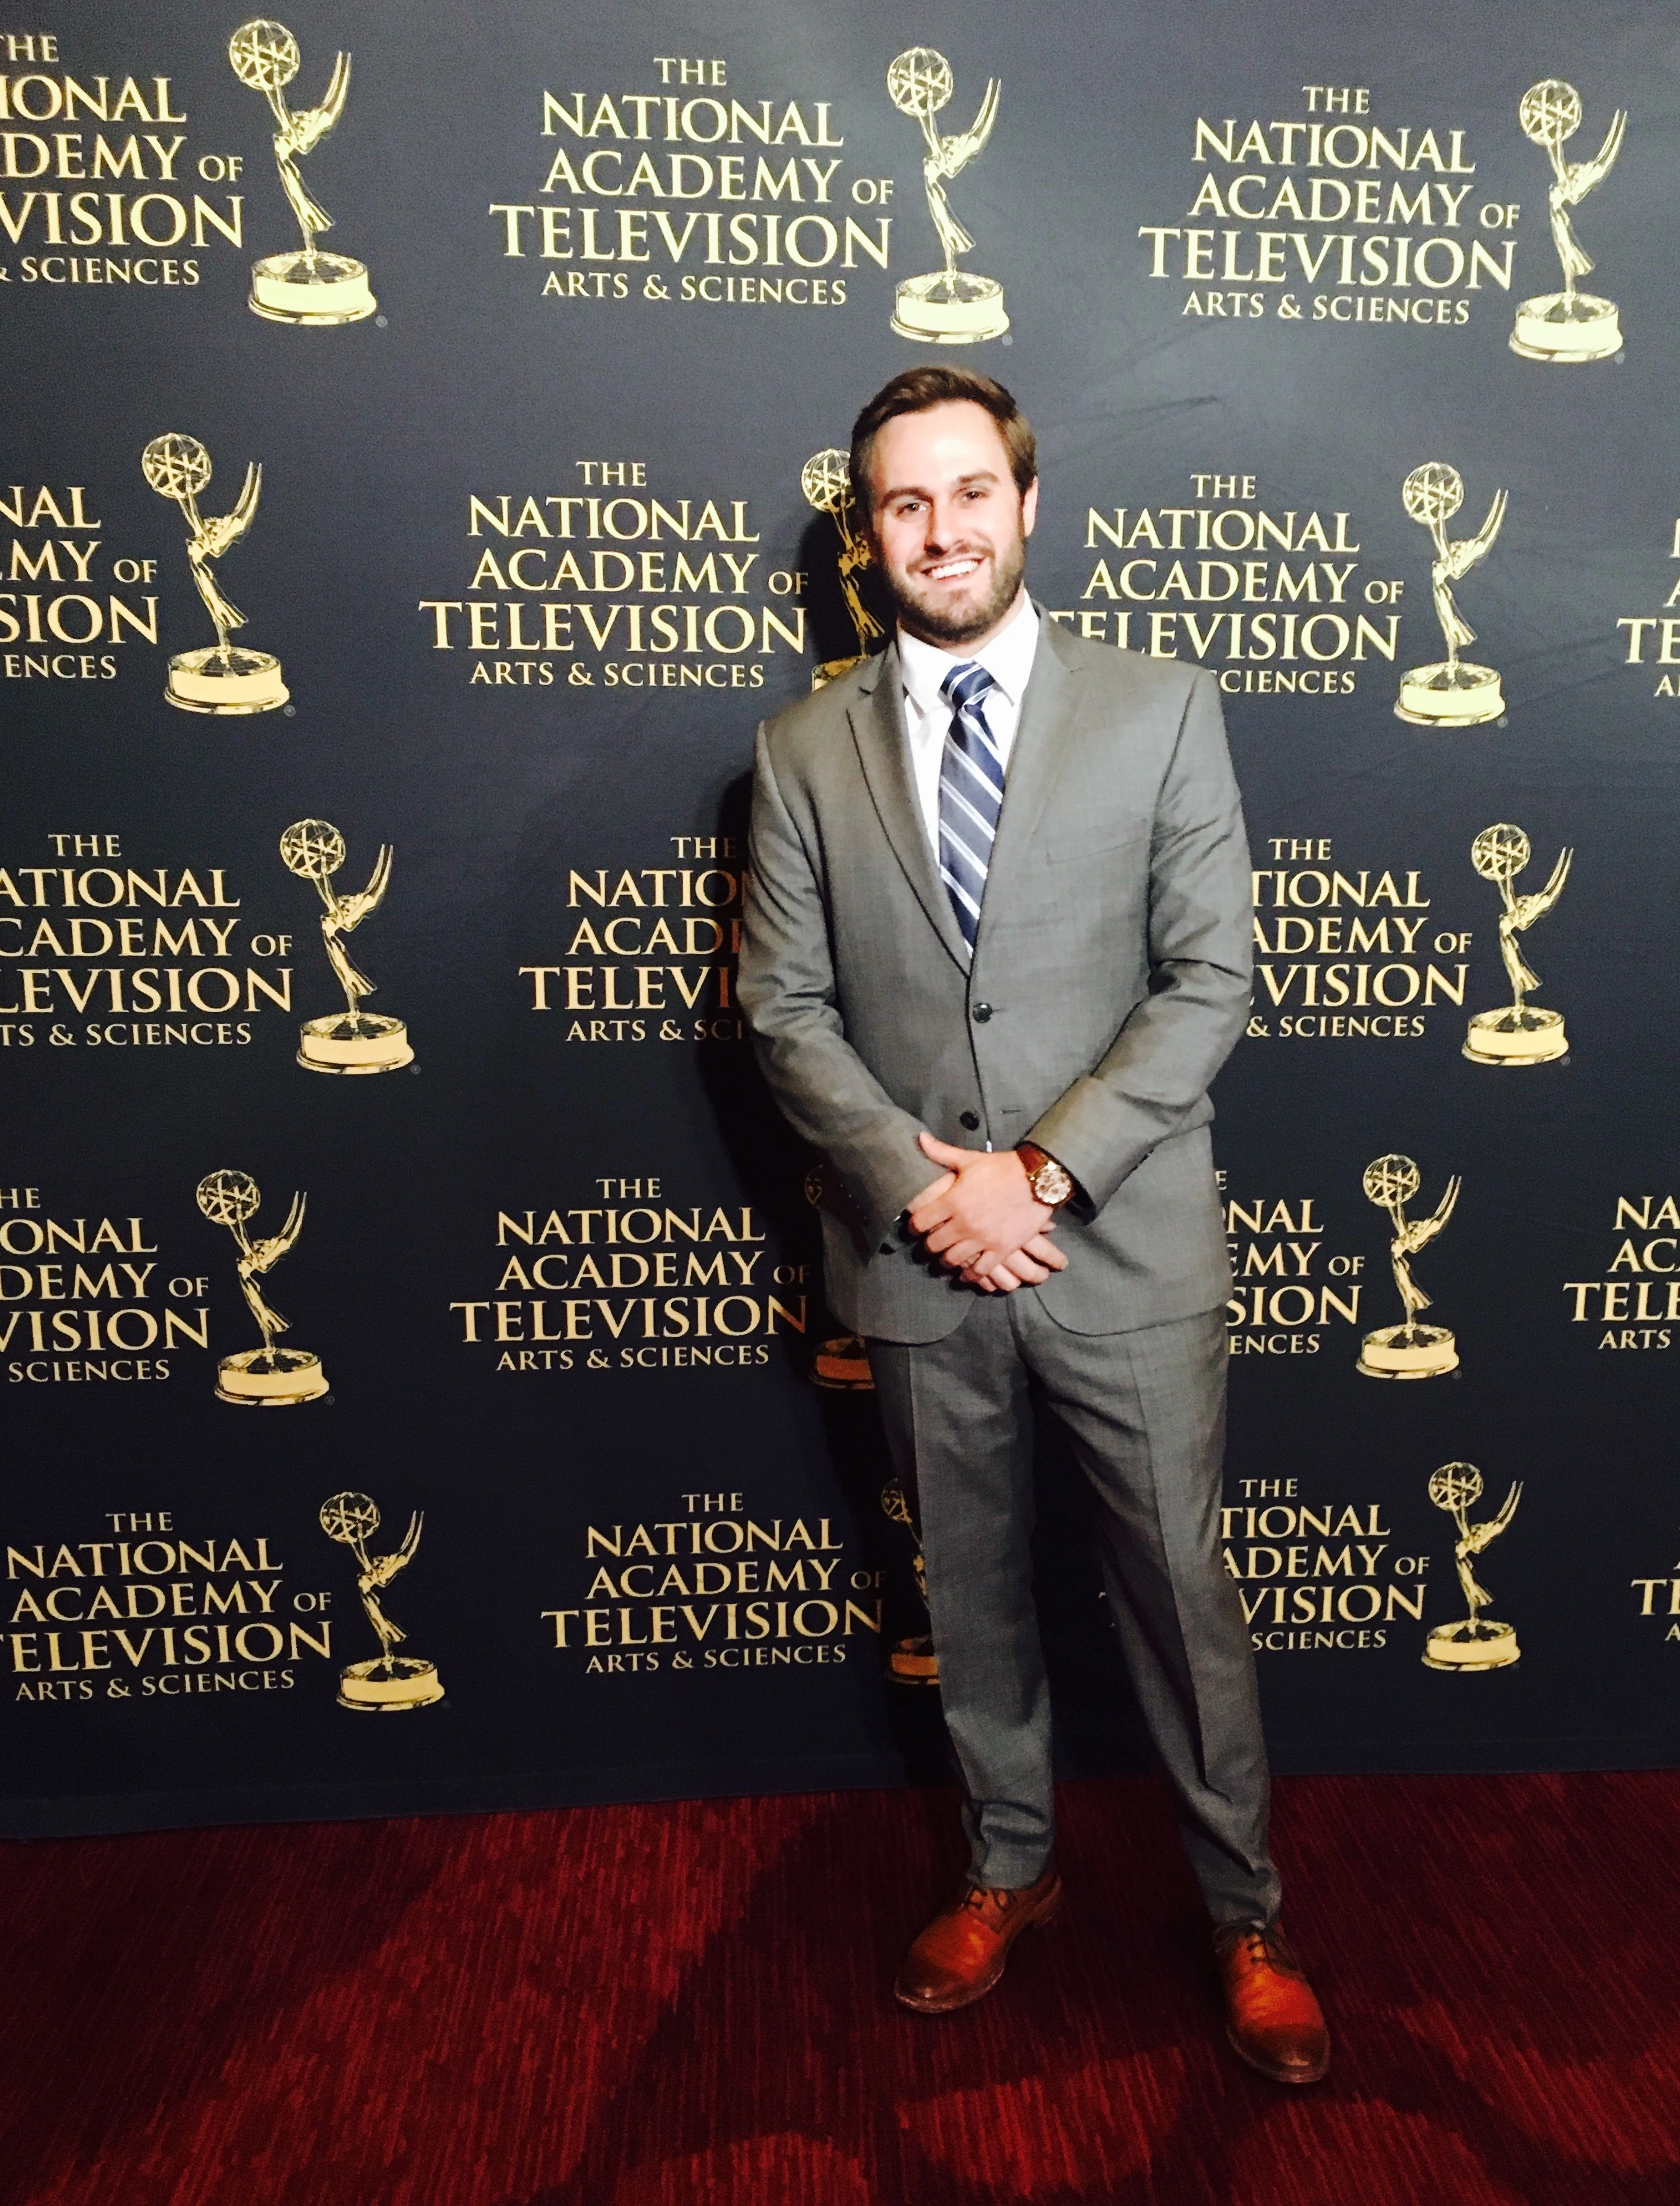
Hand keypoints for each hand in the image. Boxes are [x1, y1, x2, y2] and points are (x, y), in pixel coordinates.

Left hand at [908, 1131, 1065, 1288]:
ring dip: (947, 1261)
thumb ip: (941, 1153)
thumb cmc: (1002, 1168)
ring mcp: (982, 1239)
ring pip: (953, 1260)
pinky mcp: (1001, 1249)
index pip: (920, 1222)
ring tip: (946, 1259)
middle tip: (930, 1245)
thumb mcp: (970, 1159)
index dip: (914, 1226)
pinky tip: (967, 1275)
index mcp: (952, 1201)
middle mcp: (963, 1223)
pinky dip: (971, 1276)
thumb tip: (919, 1138)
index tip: (915, 1228)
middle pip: (933, 1245)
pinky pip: (980, 1271)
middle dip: (929, 1246)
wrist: (1037, 1179)